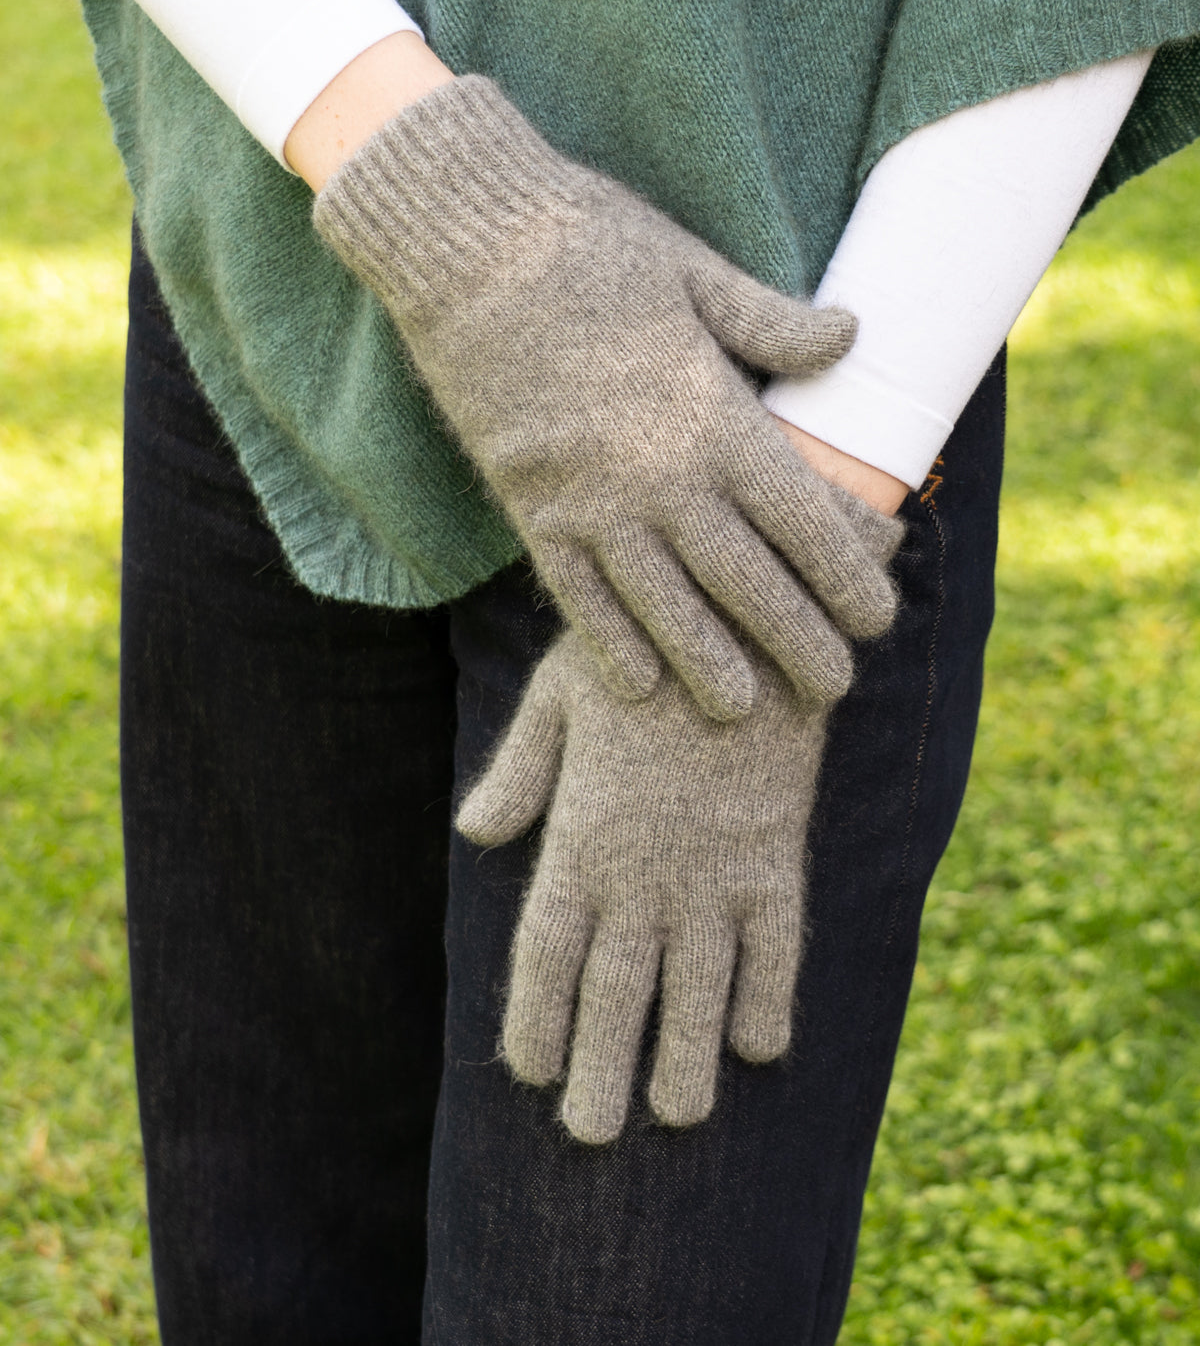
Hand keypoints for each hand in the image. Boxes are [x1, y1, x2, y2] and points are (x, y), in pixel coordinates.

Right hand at [314, 76, 899, 718]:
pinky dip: (607, 641)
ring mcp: (590, 498)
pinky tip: (636, 683)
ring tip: (742, 712)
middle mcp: (660, 473)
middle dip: (795, 640)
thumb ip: (772, 323)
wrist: (466, 246)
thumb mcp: (695, 270)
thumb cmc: (590, 245)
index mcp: (712, 415)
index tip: (877, 619)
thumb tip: (851, 339)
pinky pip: (575, 593)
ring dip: (707, 663)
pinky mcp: (530, 505)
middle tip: (832, 690)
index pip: (801, 519)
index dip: (846, 577)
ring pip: (663, 605)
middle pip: (745, 580)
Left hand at [457, 492, 904, 1143]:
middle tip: (592, 1135)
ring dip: (688, 1054)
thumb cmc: (641, 655)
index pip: (548, 951)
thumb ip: (519, 772)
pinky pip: (774, 944)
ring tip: (679, 1116)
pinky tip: (763, 1048)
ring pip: (698, 984)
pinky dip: (770, 997)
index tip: (530, 1072)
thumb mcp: (559, 696)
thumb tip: (474, 832)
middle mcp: (644, 870)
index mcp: (582, 835)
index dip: (538, 1018)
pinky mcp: (775, 856)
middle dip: (603, 1066)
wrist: (745, 622)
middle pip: (617, 990)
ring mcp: (715, 869)